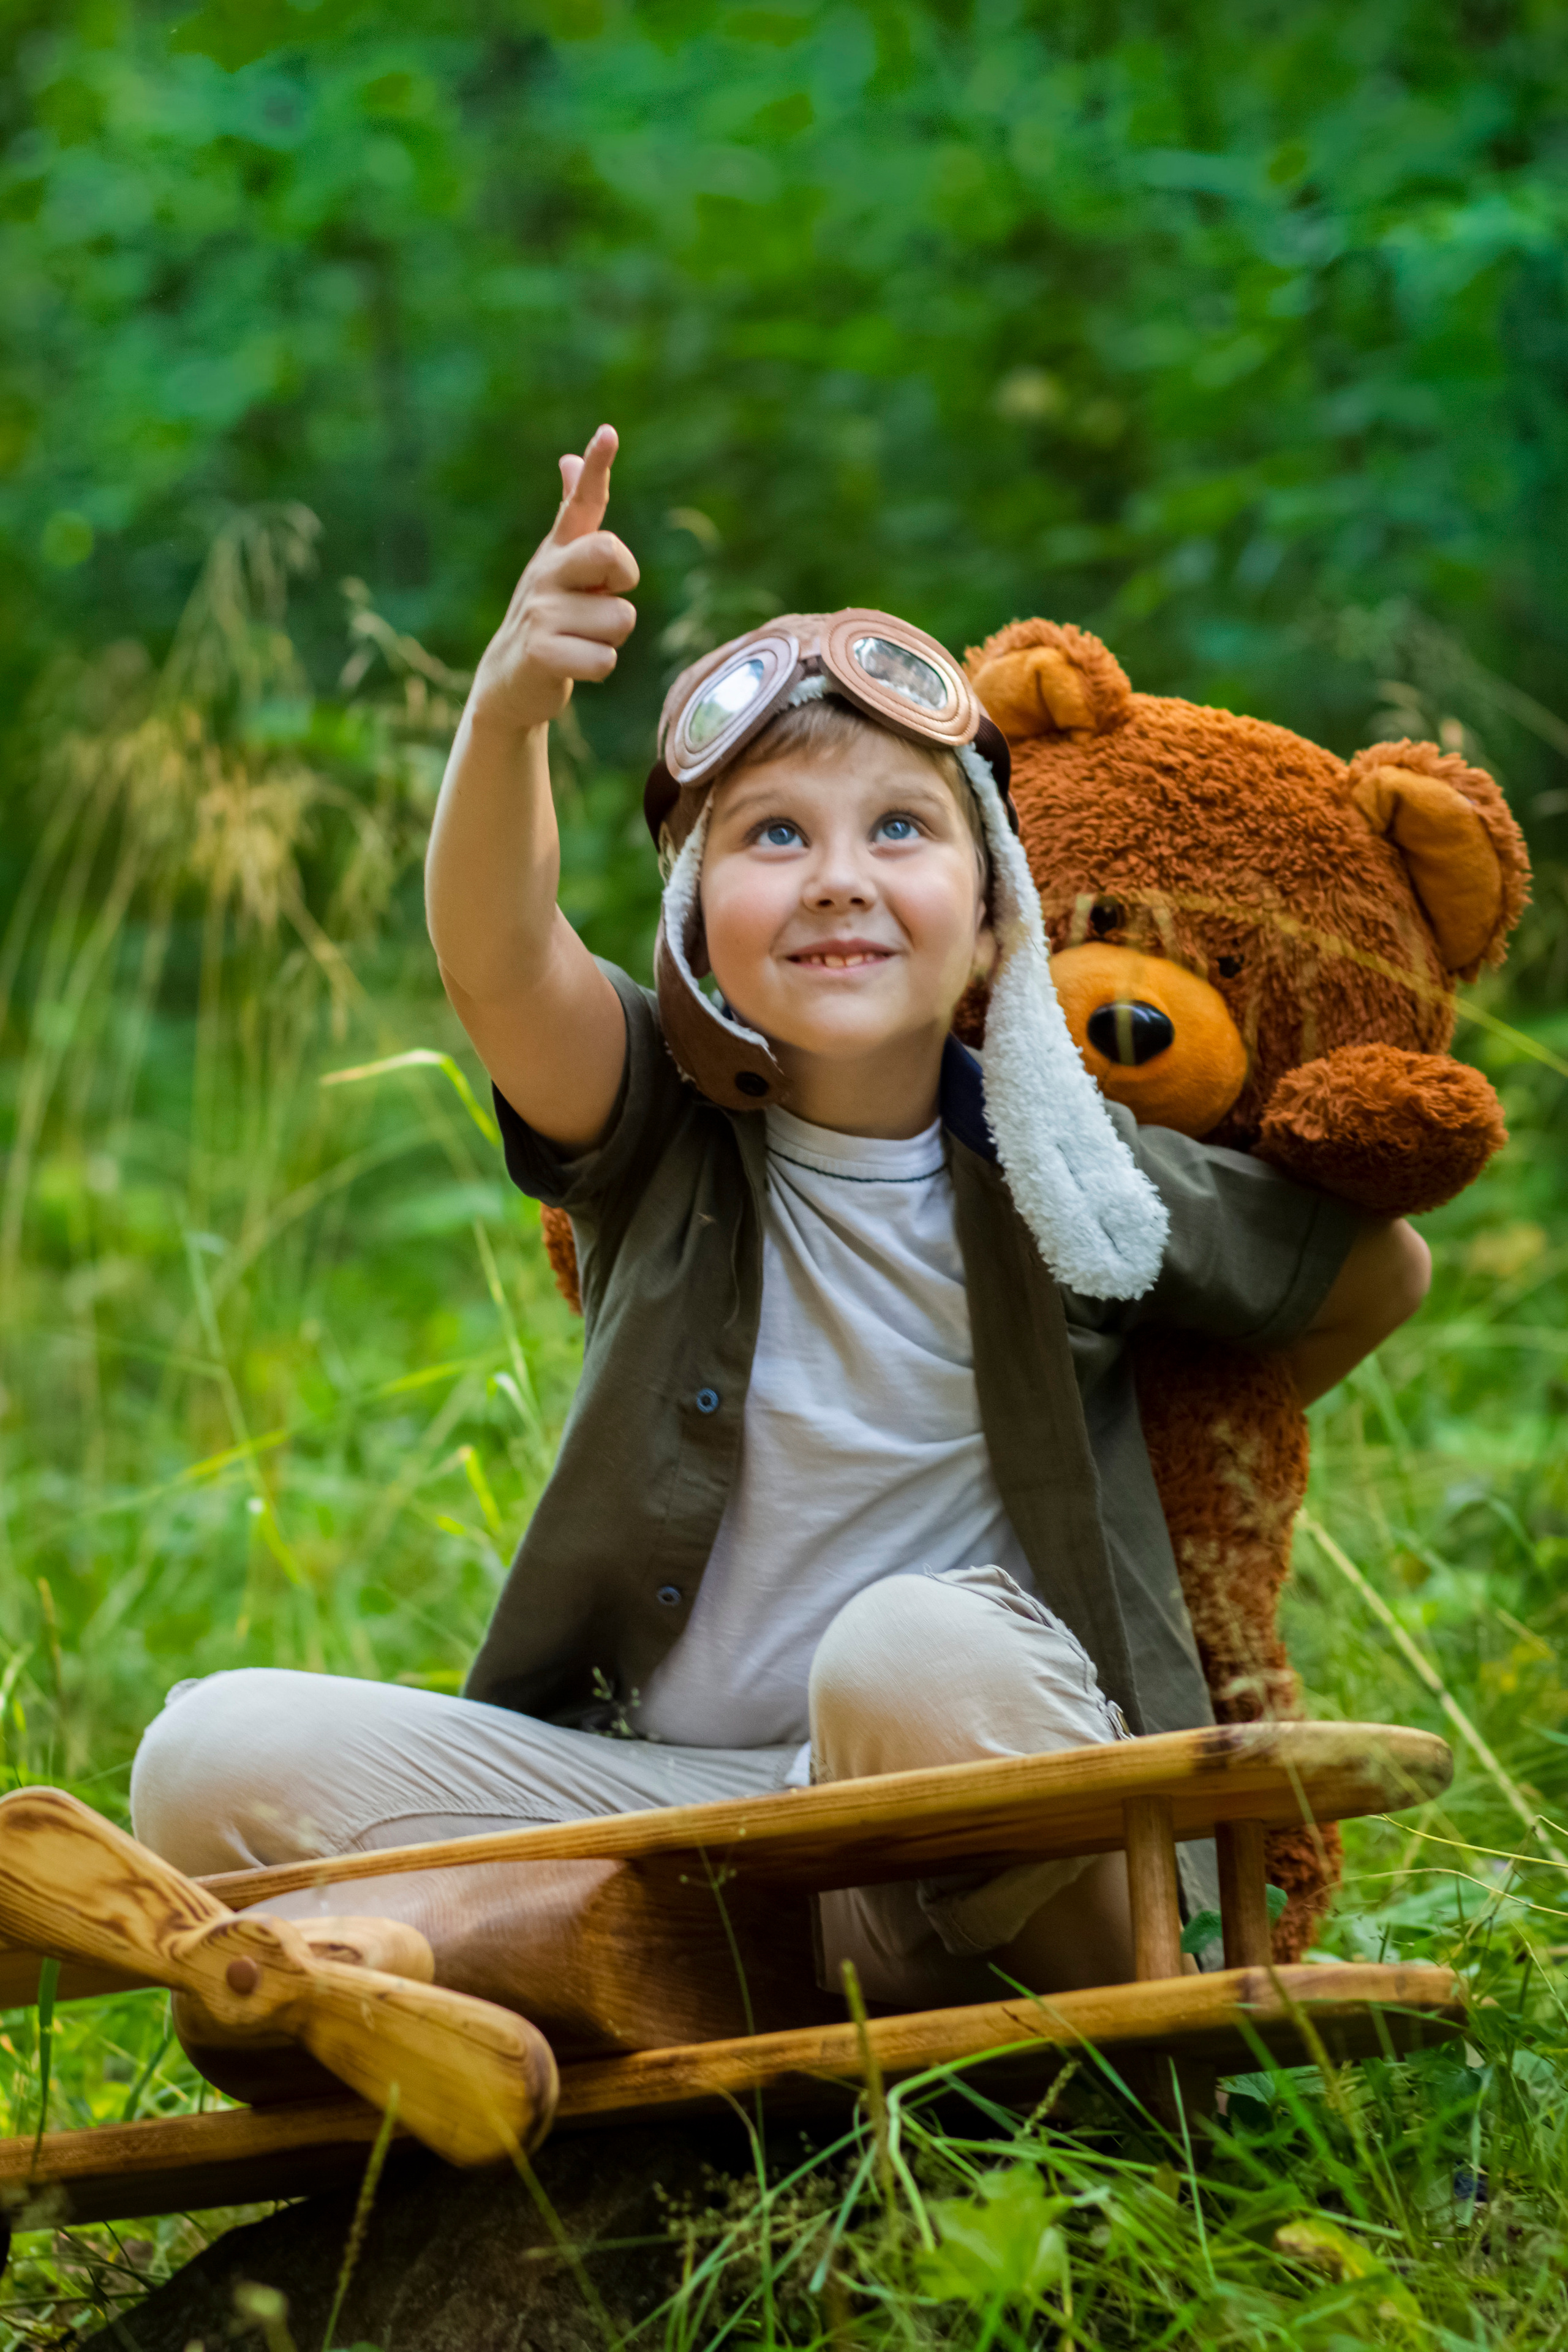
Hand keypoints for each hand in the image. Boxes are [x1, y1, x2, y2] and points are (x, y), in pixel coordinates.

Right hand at [468, 425, 639, 734]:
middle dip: (623, 577)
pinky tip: (573, 664)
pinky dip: (600, 668)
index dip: (596, 468)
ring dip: (611, 638)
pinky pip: (605, 660)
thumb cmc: (548, 617)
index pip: (580, 502)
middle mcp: (546, 572)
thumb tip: (570, 458)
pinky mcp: (540, 653)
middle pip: (609, 551)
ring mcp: (540, 612)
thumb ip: (572, 516)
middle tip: (602, 596)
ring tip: (580, 640)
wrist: (510, 680)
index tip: (608, 434)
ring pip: (621, 619)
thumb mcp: (559, 565)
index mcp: (559, 549)